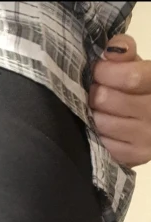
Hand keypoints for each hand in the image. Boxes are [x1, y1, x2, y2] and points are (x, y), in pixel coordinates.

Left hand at [89, 35, 150, 167]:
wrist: (149, 124)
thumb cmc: (137, 90)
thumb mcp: (135, 66)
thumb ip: (124, 53)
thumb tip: (113, 49)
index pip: (132, 77)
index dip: (106, 72)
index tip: (97, 71)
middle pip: (108, 99)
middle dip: (95, 93)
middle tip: (94, 92)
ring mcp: (148, 137)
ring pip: (101, 122)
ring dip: (92, 115)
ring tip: (97, 110)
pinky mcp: (135, 156)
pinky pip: (102, 143)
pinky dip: (95, 134)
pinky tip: (101, 129)